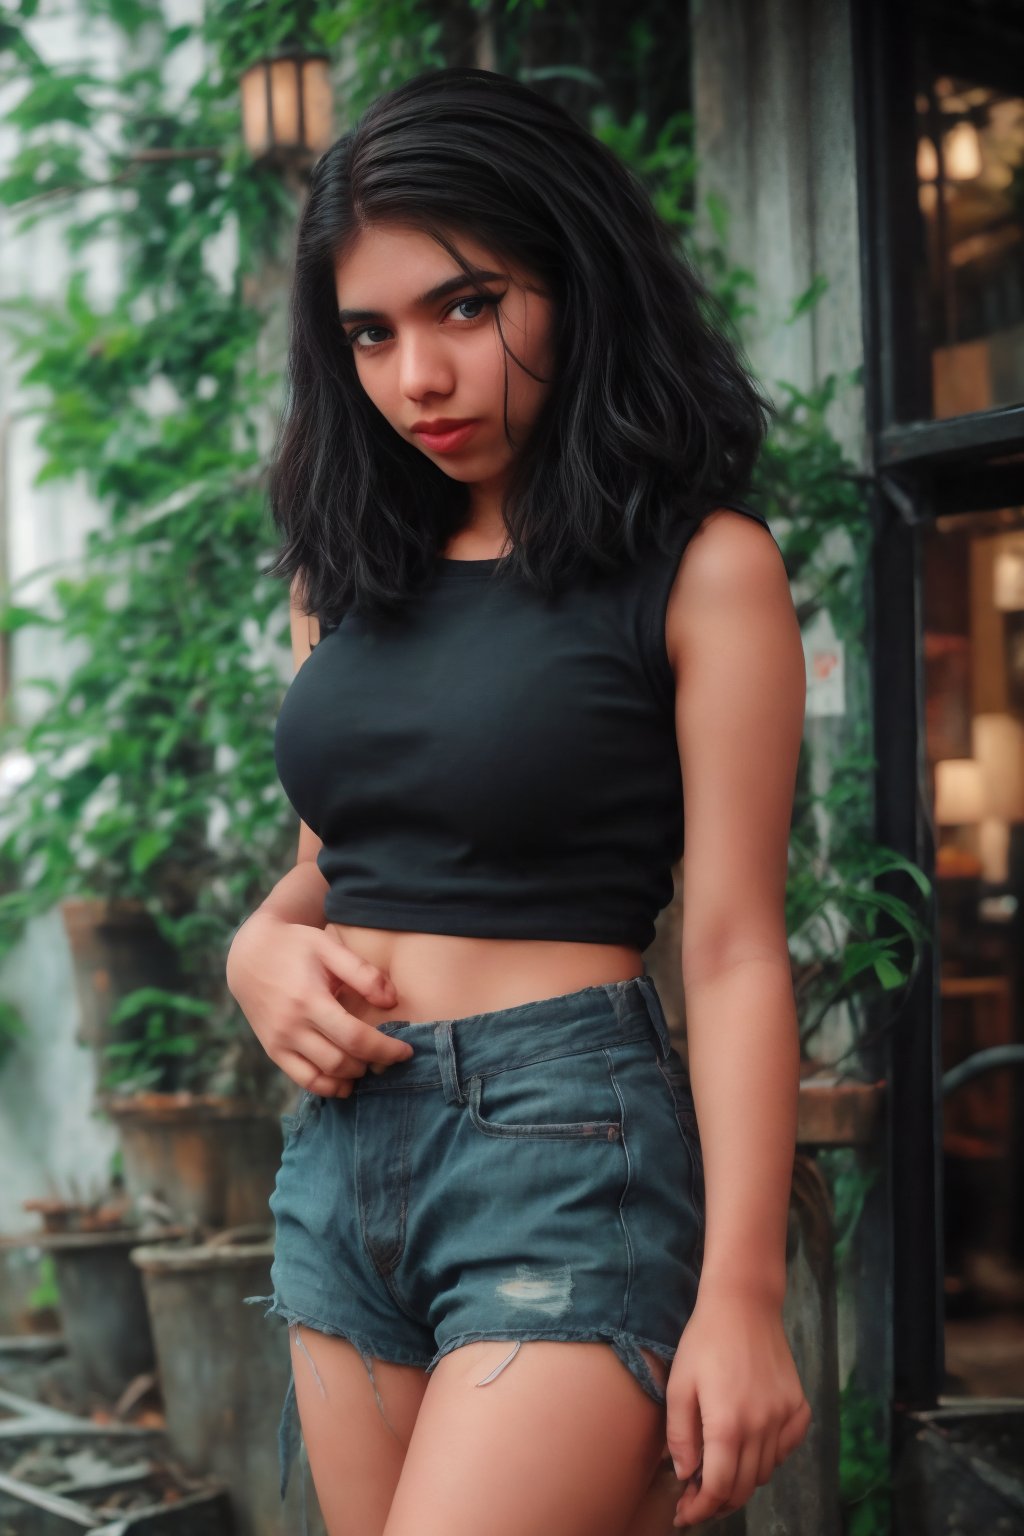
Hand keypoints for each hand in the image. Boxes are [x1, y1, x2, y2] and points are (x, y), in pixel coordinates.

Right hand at [226, 910, 413, 1096]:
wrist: (249, 955)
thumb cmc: (295, 947)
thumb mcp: (328, 947)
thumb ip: (363, 973)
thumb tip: (391, 1001)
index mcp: (309, 1000)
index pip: (355, 1038)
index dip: (385, 1049)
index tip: (406, 1051)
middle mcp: (291, 1027)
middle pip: (342, 1062)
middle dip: (373, 1064)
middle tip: (391, 1057)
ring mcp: (279, 1042)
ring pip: (323, 1077)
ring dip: (352, 1077)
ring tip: (370, 1065)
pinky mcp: (273, 1051)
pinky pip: (303, 1080)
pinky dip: (328, 1087)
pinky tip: (346, 1080)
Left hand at [663, 1286, 811, 1526]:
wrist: (744, 1304)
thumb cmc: (704, 1341)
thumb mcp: (679, 1385)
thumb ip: (680, 1435)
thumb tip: (686, 1475)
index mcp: (728, 1425)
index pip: (719, 1488)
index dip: (700, 1509)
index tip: (685, 1515)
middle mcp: (762, 1427)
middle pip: (744, 1487)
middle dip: (718, 1501)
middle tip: (696, 1498)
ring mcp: (785, 1417)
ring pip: (765, 1471)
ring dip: (742, 1479)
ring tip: (719, 1468)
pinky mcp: (799, 1406)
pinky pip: (787, 1448)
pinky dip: (769, 1456)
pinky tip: (750, 1444)